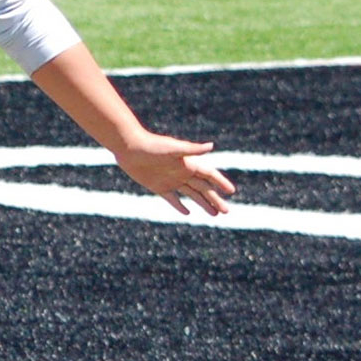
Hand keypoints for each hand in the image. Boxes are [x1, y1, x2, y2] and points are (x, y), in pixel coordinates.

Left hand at [114, 135, 235, 216]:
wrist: (129, 147)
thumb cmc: (151, 145)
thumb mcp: (173, 149)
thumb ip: (192, 149)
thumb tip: (211, 146)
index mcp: (188, 164)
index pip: (209, 174)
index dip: (220, 182)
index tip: (231, 192)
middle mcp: (182, 172)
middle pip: (204, 188)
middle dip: (215, 199)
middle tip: (227, 211)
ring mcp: (171, 180)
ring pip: (192, 195)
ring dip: (203, 204)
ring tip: (214, 214)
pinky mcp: (159, 187)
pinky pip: (172, 199)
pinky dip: (180, 206)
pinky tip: (187, 213)